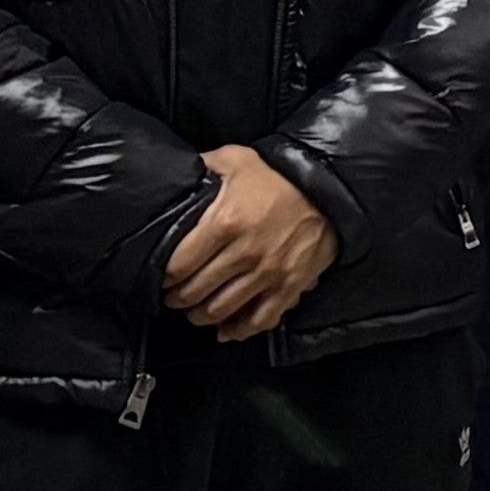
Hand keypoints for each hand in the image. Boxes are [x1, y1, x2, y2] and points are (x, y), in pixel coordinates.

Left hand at [162, 147, 336, 337]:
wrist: (327, 189)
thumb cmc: (278, 176)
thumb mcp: (235, 159)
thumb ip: (202, 166)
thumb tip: (175, 172)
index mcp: (225, 222)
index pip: (180, 264)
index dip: (165, 277)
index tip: (162, 278)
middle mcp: (245, 252)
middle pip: (196, 291)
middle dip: (178, 299)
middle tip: (173, 297)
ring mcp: (268, 273)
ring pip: (222, 309)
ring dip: (201, 316)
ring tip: (195, 312)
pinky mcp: (289, 286)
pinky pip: (260, 319)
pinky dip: (239, 330)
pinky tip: (227, 331)